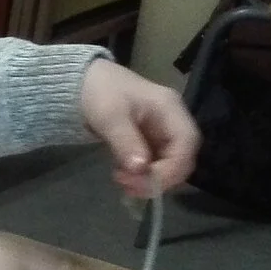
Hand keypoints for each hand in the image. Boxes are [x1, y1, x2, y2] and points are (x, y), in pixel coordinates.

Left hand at [78, 57, 197, 198]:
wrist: (83, 83)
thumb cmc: (99, 92)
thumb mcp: (110, 116)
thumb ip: (126, 142)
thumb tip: (140, 169)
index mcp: (170, 108)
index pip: (187, 143)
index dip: (171, 168)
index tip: (144, 182)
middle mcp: (173, 121)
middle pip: (183, 157)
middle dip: (160, 177)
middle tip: (129, 187)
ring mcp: (162, 131)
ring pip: (170, 163)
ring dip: (150, 179)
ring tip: (122, 182)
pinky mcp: (150, 141)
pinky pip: (155, 163)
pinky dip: (143, 174)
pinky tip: (123, 177)